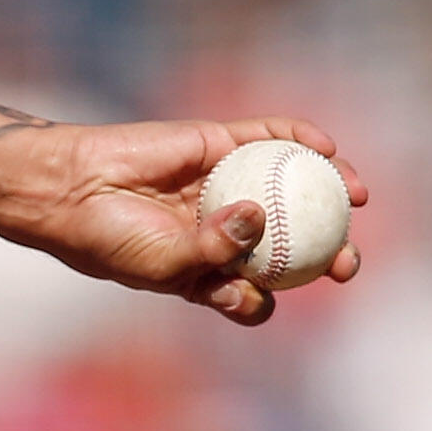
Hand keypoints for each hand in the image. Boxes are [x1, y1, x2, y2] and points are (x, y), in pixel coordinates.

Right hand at [0, 116, 369, 325]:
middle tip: (346, 259)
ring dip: (329, 191)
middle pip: (289, 241)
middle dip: (326, 251)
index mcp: (206, 272)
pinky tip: (326, 149)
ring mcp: (224, 185)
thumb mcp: (166, 266)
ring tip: (358, 196)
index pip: (257, 290)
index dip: (282, 293)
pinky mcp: (217, 144)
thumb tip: (262, 220)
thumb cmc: (112, 240)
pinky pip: (269, 137)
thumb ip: (217, 253)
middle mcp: (222, 229)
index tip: (294, 289)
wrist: (72, 190)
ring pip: (289, 187)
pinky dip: (301, 138)